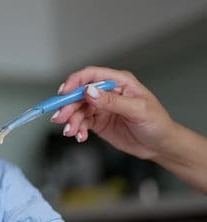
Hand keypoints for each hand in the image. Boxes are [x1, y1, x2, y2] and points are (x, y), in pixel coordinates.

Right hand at [52, 66, 174, 159]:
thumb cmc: (156, 123)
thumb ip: (112, 101)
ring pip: (77, 109)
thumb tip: (89, 92)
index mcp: (119, 82)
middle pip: (79, 94)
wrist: (160, 145)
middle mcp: (107, 92)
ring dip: (71, 120)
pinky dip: (77, 129)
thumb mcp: (137, 110)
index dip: (75, 82)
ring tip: (72, 132)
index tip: (64, 93)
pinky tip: (80, 136)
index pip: (91, 76)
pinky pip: (81, 122)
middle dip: (68, 106)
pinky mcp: (98, 121)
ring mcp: (101, 107)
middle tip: (61, 118)